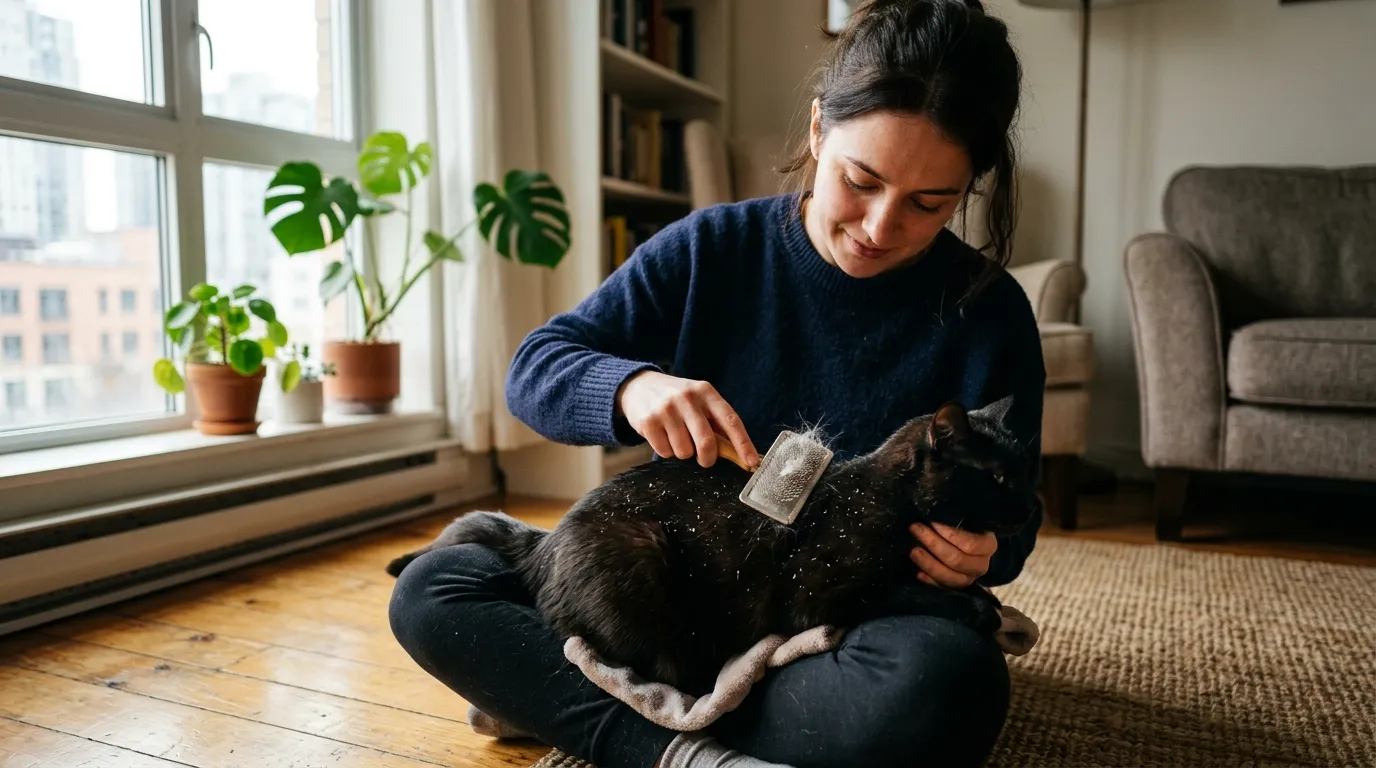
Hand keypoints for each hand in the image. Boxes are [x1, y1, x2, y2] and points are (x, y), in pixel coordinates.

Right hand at [615, 370, 758, 468]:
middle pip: (706, 442)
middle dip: (708, 458)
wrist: (638, 386)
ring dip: (683, 453)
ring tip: (677, 438)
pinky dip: (666, 451)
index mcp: (706, 392)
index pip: (730, 420)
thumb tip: (738, 453)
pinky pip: (664, 452)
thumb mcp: (699, 401)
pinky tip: (662, 436)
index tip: (751, 462)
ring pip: (684, 451)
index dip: (743, 444)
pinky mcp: (648, 421)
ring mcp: (666, 409)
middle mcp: (687, 398)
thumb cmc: (677, 399)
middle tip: (705, 459)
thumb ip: (717, 423)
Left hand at [909, 522, 996, 587]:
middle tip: (915, 529)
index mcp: (988, 546)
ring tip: (913, 551)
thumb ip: (956, 518)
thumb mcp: (968, 519)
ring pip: (950, 578)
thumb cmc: (967, 527)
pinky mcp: (957, 588)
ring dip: (930, 565)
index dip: (950, 534)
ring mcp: (969, 579)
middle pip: (957, 560)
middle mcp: (981, 565)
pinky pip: (943, 588)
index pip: (971, 544)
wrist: (972, 547)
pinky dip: (930, 581)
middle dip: (934, 544)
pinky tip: (918, 573)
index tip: (932, 522)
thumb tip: (936, 513)